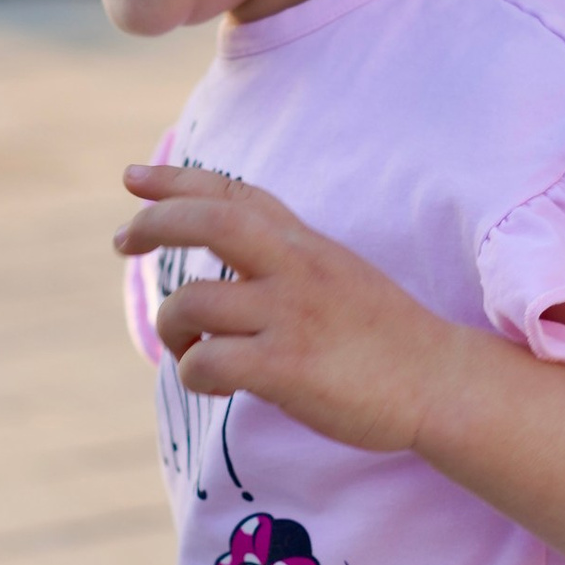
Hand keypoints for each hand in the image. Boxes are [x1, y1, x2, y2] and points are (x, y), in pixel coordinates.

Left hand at [116, 164, 461, 454]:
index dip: (177, 181)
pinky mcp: (287, 367)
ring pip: (191, 301)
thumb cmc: (386, 339)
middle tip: (122, 242)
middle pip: (206, 220)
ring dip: (171, 326)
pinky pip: (206, 361)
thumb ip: (286, 259)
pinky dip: (192, 373)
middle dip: (152, 223)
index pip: (232, 193)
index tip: (133, 180)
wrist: (442, 384)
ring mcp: (290, 315)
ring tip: (186, 348)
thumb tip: (227, 270)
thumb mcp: (338, 274)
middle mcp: (295, 267)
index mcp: (305, 244)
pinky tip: (212, 381)